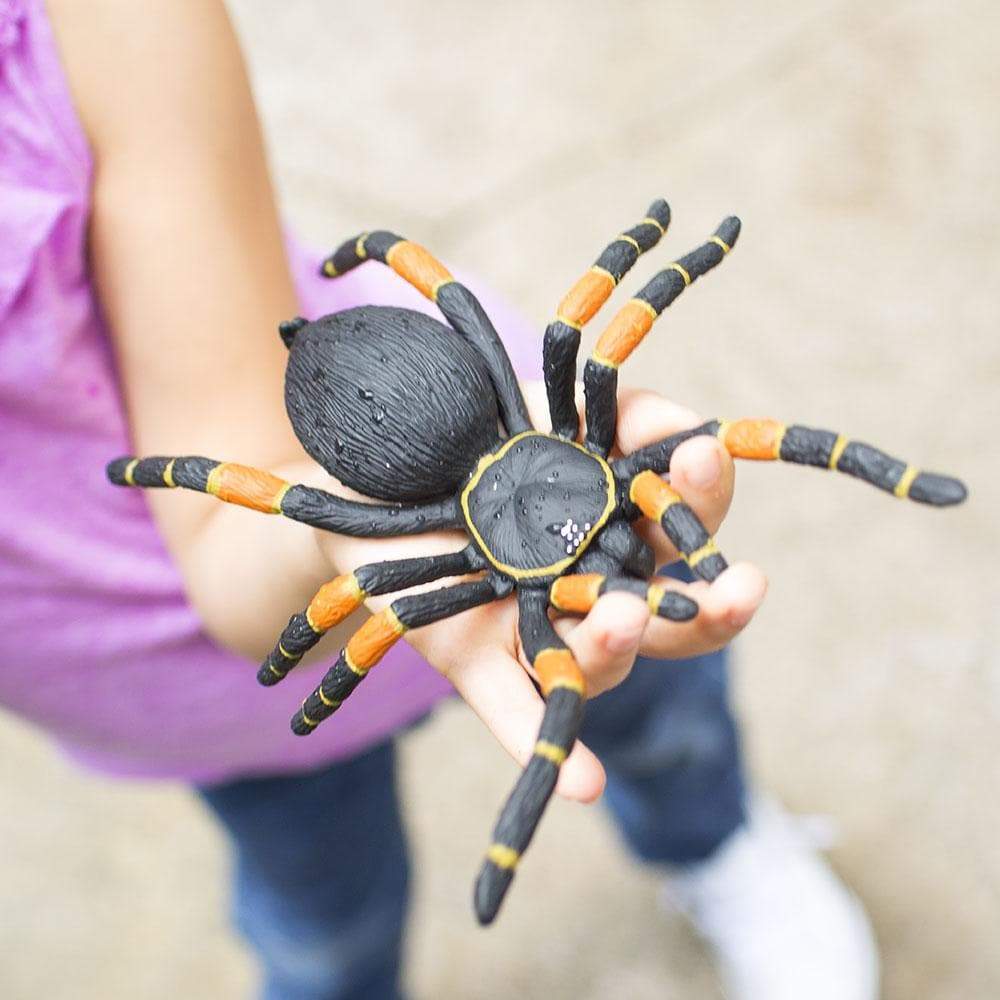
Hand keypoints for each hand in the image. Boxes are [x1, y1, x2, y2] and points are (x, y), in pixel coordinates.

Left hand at [314, 381, 766, 804]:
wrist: (363, 468)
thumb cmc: (470, 439)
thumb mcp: (551, 411)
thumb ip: (625, 413)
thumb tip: (694, 431)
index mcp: (618, 528)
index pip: (687, 528)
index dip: (704, 498)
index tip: (700, 459)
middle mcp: (590, 589)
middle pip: (671, 620)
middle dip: (710, 610)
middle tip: (741, 589)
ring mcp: (534, 629)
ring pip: (600, 662)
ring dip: (620, 647)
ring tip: (624, 617)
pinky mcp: (472, 659)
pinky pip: (516, 710)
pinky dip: (546, 742)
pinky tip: (586, 786)